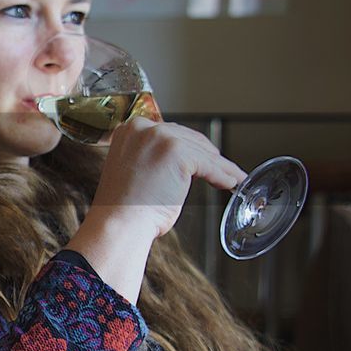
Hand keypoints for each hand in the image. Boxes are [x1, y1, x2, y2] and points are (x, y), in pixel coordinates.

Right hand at [65, 117, 243, 302]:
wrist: (119, 222)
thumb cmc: (123, 208)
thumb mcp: (134, 171)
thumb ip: (152, 159)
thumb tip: (178, 165)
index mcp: (129, 130)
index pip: (169, 134)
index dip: (189, 147)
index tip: (203, 157)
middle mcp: (143, 128)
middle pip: (188, 138)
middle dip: (207, 155)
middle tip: (222, 168)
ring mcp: (160, 138)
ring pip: (201, 151)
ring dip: (220, 167)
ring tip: (232, 178)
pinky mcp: (178, 153)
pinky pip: (209, 165)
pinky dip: (222, 175)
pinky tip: (229, 183)